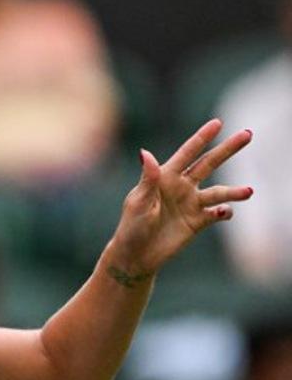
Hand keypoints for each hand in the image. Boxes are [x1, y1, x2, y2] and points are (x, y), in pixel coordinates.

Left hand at [110, 119, 252, 277]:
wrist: (136, 256)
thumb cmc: (131, 227)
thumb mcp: (139, 203)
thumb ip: (148, 179)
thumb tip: (145, 153)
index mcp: (164, 177)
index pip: (187, 153)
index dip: (201, 138)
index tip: (217, 123)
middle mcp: (181, 187)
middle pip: (208, 164)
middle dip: (227, 149)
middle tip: (248, 135)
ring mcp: (191, 203)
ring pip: (218, 191)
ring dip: (234, 191)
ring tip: (248, 191)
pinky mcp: (197, 221)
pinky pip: (217, 213)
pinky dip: (224, 211)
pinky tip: (224, 212)